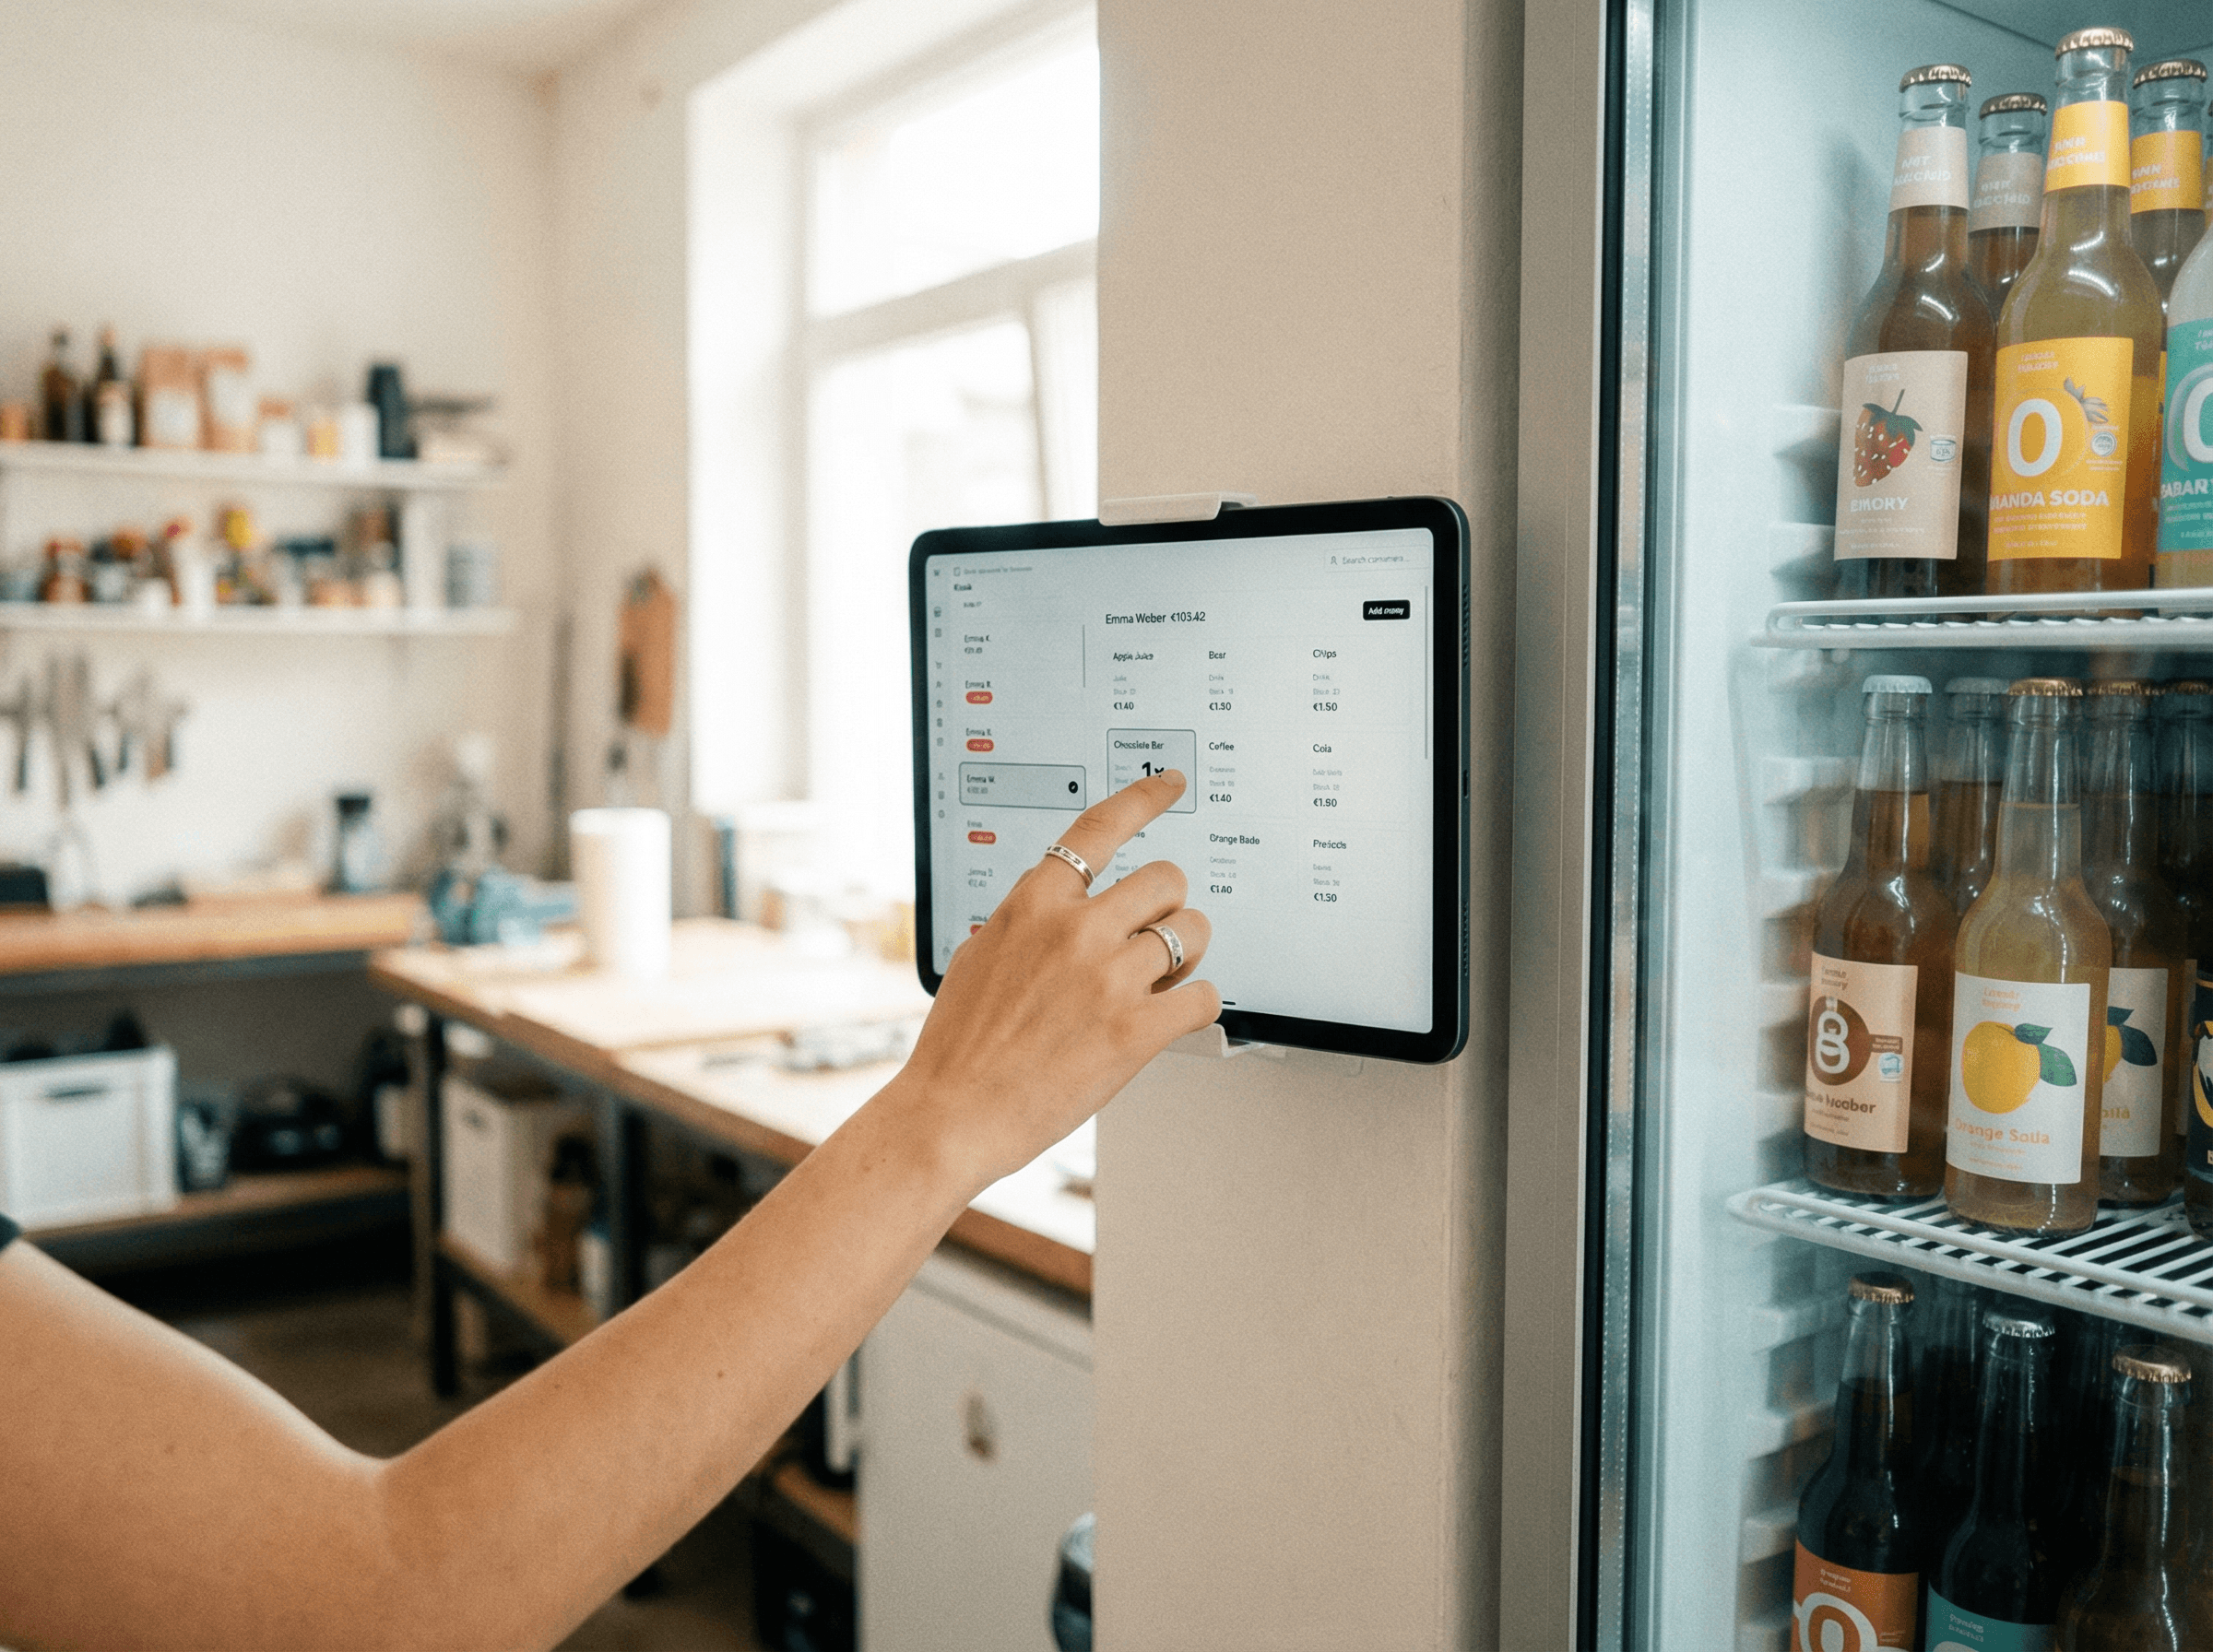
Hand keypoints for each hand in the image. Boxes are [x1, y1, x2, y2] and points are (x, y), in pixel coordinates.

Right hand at [891, 769, 1219, 1189]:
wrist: (952, 1116)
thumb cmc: (959, 1049)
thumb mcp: (978, 959)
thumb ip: (1024, 924)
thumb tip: (1051, 909)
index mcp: (1033, 904)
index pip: (1100, 827)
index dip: (1145, 798)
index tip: (1170, 785)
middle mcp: (1075, 930)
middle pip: (1166, 879)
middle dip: (1170, 906)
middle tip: (1158, 935)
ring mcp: (1108, 978)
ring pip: (1194, 931)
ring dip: (1188, 955)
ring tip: (1163, 981)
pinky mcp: (1135, 1030)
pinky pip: (1205, 996)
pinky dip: (1198, 1006)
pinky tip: (1175, 1017)